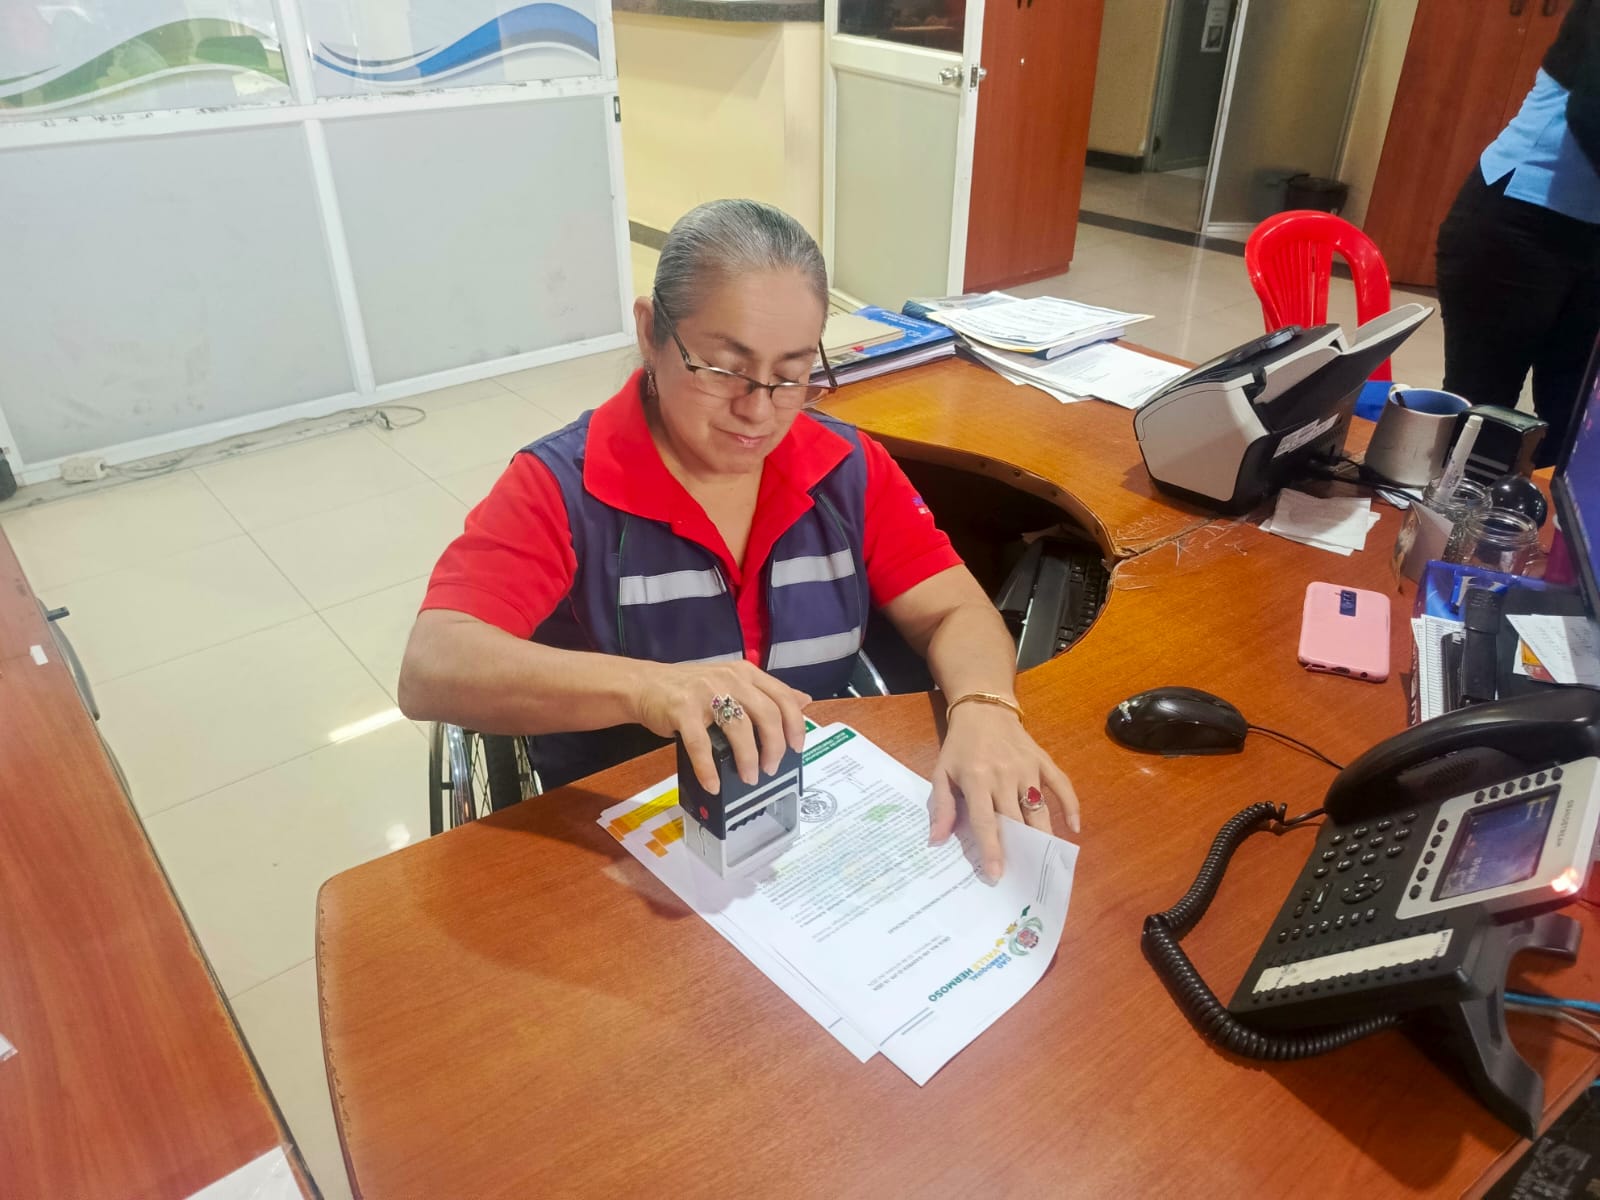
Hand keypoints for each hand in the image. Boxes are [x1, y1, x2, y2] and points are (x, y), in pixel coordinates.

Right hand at [633, 659, 809, 792]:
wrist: (645, 684)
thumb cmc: (691, 688)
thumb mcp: (733, 682)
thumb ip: (766, 693)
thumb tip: (804, 700)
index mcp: (745, 673)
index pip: (782, 697)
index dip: (794, 725)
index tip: (796, 748)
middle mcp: (730, 679)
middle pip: (767, 714)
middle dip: (775, 747)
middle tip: (771, 768)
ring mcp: (705, 693)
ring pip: (739, 729)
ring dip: (748, 759)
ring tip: (749, 777)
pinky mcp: (681, 710)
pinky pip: (700, 744)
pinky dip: (708, 769)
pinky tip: (713, 783)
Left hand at [928, 702, 1079, 878]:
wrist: (983, 709)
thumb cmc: (960, 746)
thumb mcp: (941, 773)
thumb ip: (942, 807)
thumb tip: (937, 841)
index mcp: (976, 779)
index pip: (986, 821)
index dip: (992, 850)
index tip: (996, 875)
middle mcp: (1004, 774)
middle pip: (1015, 820)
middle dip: (1019, 850)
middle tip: (1021, 876)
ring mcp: (1027, 767)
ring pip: (1039, 809)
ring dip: (1042, 837)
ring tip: (1044, 862)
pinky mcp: (1044, 761)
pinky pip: (1062, 785)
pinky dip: (1071, 806)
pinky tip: (1073, 829)